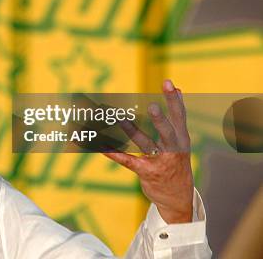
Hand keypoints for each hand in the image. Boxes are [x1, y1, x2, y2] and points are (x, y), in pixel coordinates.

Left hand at [103, 80, 193, 223]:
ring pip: (145, 143)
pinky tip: (102, 147)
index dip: (174, 100)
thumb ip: (177, 117)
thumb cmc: (177, 163)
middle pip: (167, 130)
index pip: (179, 116)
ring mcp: (160, 162)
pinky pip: (128, 161)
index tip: (169, 83)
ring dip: (131, 130)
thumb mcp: (182, 141)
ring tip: (119, 118)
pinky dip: (114, 153)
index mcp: (182, 139)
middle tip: (152, 106)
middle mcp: (173, 149)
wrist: (178, 200)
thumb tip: (178, 88)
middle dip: (159, 119)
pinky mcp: (146, 172)